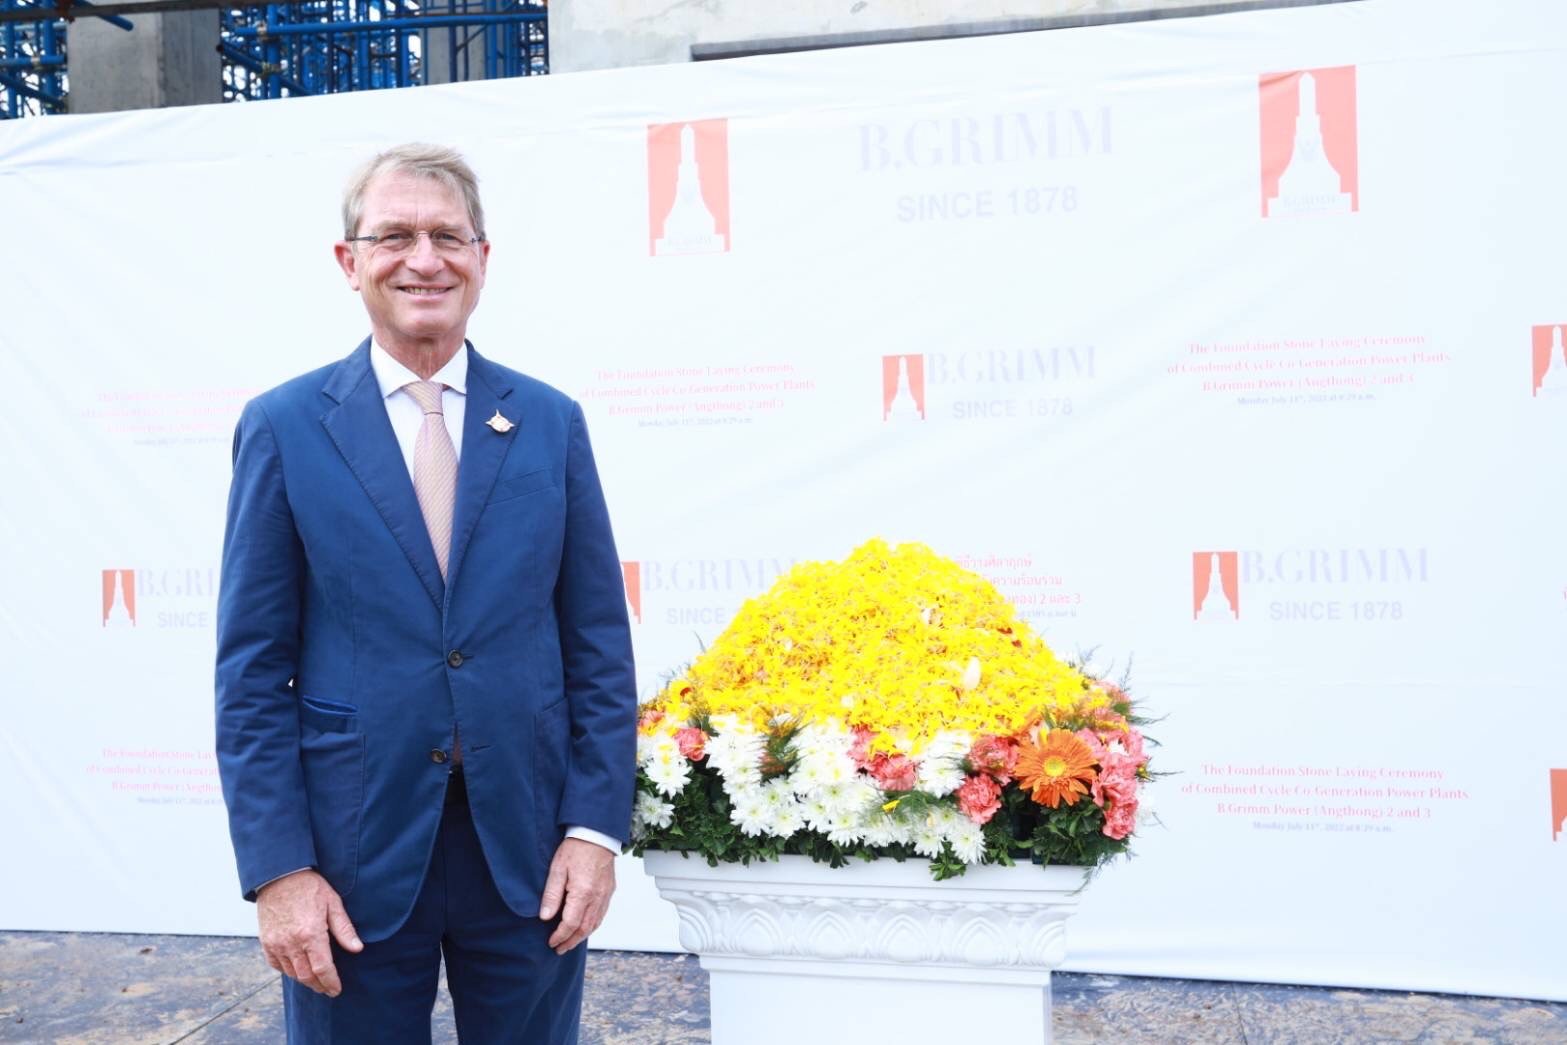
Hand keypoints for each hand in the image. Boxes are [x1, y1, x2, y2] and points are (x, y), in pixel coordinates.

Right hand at [256, 869, 363, 995]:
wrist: (279, 875)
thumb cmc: (309, 887)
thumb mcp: (333, 903)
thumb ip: (344, 929)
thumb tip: (357, 948)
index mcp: (311, 934)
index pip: (323, 969)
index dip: (331, 982)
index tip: (336, 989)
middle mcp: (291, 943)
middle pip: (306, 976)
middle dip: (319, 985)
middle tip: (328, 989)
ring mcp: (276, 944)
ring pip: (292, 973)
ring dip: (305, 980)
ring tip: (316, 981)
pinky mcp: (266, 942)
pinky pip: (276, 964)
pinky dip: (288, 971)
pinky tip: (297, 970)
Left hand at [539, 838, 615, 954]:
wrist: (596, 834)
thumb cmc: (576, 848)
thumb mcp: (557, 869)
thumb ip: (551, 894)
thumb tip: (545, 917)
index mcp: (583, 893)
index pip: (571, 924)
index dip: (560, 936)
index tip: (551, 942)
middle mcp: (597, 897)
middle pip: (585, 928)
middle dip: (571, 941)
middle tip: (559, 949)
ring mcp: (605, 894)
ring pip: (595, 924)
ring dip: (582, 936)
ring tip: (570, 942)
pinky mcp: (609, 890)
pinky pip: (602, 914)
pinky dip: (592, 925)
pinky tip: (585, 927)